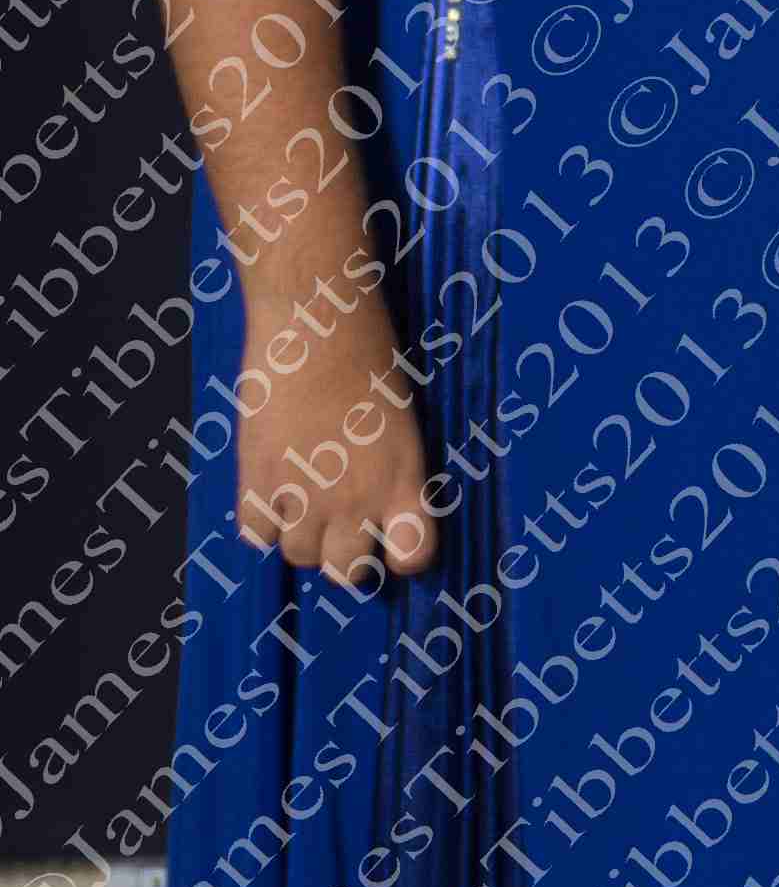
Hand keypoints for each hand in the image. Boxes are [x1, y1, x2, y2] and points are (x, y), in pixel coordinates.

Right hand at [237, 287, 438, 586]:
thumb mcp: (399, 415)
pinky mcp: (257, 480)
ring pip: (298, 555)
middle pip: (346, 572)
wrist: (314, 315)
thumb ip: (389, 470)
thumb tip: (378, 507)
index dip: (403, 554)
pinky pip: (256, 533)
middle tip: (343, 520)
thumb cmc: (368, 349)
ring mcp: (303, 494)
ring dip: (302, 534)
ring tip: (306, 493)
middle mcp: (355, 498)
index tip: (396, 543)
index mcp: (402, 477)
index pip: (413, 555)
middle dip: (346, 553)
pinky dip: (263, 518)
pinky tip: (274, 485)